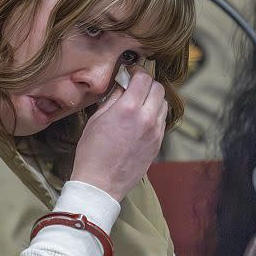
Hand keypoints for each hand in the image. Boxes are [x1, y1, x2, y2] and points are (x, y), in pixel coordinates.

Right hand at [71, 69, 167, 200]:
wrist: (100, 183)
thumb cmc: (92, 153)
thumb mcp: (96, 119)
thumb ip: (113, 99)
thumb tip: (122, 86)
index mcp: (128, 109)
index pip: (143, 78)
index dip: (137, 72)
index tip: (130, 74)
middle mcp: (146, 118)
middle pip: (158, 88)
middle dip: (147, 84)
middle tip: (135, 88)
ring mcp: (155, 132)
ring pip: (163, 104)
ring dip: (153, 99)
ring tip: (139, 105)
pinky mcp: (158, 144)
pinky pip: (161, 121)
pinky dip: (154, 115)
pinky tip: (141, 121)